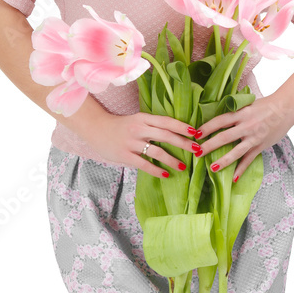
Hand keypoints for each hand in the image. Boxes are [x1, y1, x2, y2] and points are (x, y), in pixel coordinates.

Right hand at [83, 111, 199, 176]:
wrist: (96, 128)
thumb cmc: (121, 126)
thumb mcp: (137, 120)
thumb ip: (153, 125)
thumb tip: (176, 133)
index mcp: (144, 118)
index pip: (167, 121)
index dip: (182, 126)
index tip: (196, 132)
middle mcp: (139, 128)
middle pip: (165, 135)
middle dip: (183, 143)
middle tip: (197, 149)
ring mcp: (132, 142)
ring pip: (157, 151)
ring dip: (172, 159)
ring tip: (183, 166)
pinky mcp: (125, 155)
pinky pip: (144, 164)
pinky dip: (156, 170)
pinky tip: (165, 174)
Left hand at [194, 94, 293, 179]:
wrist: (286, 107)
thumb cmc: (266, 104)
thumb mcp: (248, 104)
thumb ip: (235, 111)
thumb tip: (220, 118)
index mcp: (241, 113)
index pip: (220, 121)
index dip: (207, 128)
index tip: (195, 134)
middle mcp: (246, 126)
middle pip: (224, 137)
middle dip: (209, 146)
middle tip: (196, 152)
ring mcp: (254, 137)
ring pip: (236, 151)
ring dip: (223, 160)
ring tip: (212, 168)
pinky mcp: (261, 145)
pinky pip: (249, 159)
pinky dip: (241, 169)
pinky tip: (233, 178)